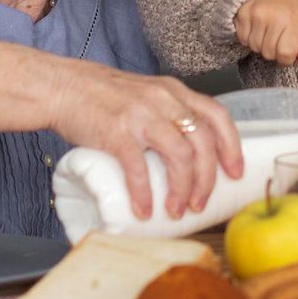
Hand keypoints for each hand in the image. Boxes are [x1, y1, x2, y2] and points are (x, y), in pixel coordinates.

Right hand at [47, 62, 243, 221]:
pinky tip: (144, 210)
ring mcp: (141, 115)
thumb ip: (166, 114)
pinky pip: (138, 168)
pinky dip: (144, 193)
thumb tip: (186, 157)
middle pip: (202, 142)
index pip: (217, 116)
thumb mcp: (146, 95)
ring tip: (177, 210)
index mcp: (174, 91)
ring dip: (182, 189)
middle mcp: (163, 100)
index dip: (231, 147)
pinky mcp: (116, 132)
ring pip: (179, 156)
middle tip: (200, 203)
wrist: (62, 87)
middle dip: (207, 179)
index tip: (235, 173)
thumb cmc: (104, 97)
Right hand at [234, 0, 297, 68]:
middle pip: (269, 54)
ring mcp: (255, 15)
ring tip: (268, 30)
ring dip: (261, 45)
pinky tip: (257, 27)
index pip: (286, 54)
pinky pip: (243, 40)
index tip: (288, 53)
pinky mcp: (241, 14)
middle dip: (274, 51)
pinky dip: (249, 38)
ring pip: (255, 48)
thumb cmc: (291, 4)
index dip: (287, 59)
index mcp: (292, 19)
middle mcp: (273, 16)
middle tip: (278, 37)